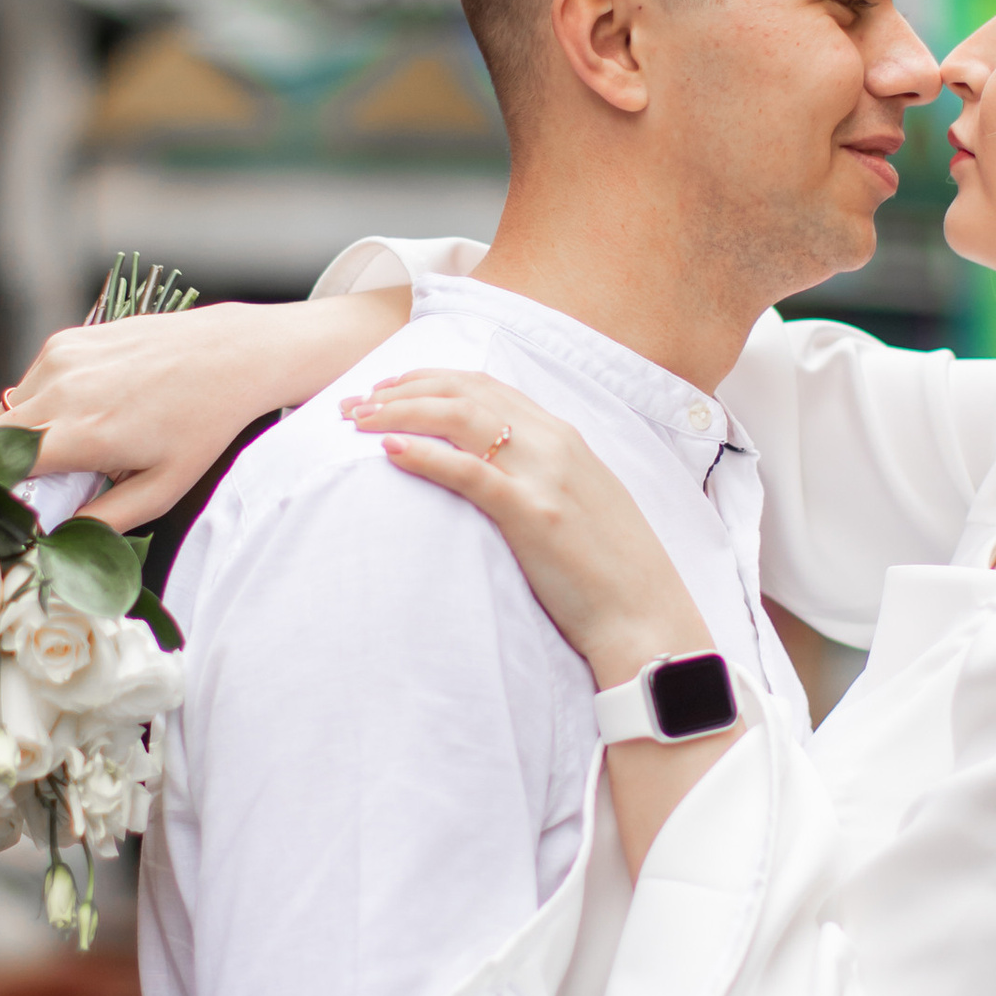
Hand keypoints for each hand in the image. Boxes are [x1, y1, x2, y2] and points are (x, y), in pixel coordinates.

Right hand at [0, 291, 404, 529]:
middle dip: (8, 465)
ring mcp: (59, 359)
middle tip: (48, 482)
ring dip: (25, 431)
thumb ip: (104, 521)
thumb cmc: (202, 423)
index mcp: (81, 433)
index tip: (11, 508)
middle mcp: (60, 390)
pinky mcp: (65, 340)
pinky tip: (89, 407)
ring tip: (77, 442)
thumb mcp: (162, 489)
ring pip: (9, 408)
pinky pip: (32, 381)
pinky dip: (45, 401)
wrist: (229, 354)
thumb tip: (61, 539)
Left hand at [343, 370, 706, 685]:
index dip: (429, 380)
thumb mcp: (579, 500)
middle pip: (464, 393)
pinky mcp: (533, 514)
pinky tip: (389, 451)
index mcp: (563, 436)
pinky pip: (469, 472)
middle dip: (401, 391)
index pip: (485, 386)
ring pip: (460, 420)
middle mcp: (554, 443)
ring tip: (358, 422)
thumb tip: (494, 466)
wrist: (643, 614)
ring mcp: (544, 475)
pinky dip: (425, 455)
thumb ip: (541, 472)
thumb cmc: (609, 567)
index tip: (387, 388)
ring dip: (401, 413)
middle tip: (353, 404)